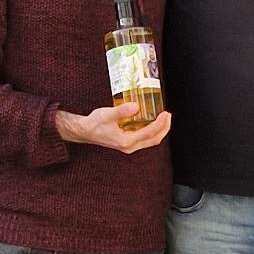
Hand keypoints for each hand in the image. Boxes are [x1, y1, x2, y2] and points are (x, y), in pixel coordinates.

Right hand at [55, 104, 170, 152]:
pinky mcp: (128, 143)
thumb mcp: (107, 114)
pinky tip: (152, 121)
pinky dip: (152, 130)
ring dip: (159, 130)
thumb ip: (121, 111)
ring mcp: (129, 146)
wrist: (85, 131)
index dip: (160, 124)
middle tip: (168, 115)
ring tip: (163, 117)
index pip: (149, 133)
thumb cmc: (94, 123)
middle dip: (164, 128)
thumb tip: (135, 106)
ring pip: (150, 141)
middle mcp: (129, 146)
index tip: (165, 113)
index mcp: (126, 141)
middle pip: (154, 140)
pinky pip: (145, 139)